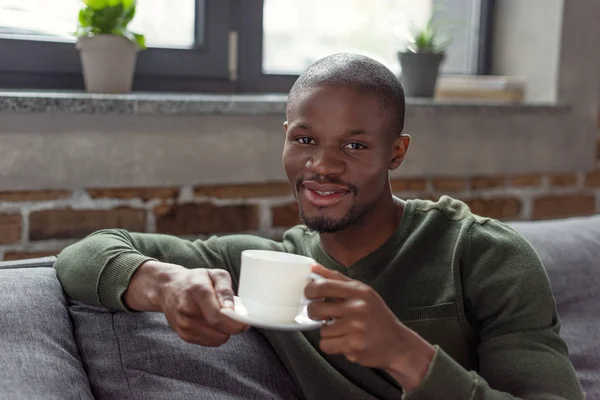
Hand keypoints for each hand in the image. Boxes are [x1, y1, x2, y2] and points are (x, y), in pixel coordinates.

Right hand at [126, 261, 248, 346]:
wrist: (167, 288)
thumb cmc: (196, 280)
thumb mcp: (215, 275)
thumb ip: (225, 291)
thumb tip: (232, 310)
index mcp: (198, 291)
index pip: (218, 317)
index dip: (235, 322)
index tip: (245, 321)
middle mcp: (188, 310)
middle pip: (219, 330)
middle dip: (233, 327)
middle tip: (236, 317)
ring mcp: (184, 325)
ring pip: (217, 339)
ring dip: (225, 331)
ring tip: (222, 317)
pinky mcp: (184, 335)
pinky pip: (210, 342)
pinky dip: (216, 335)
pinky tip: (213, 323)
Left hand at [305, 264, 435, 391]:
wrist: (398, 344)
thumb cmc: (377, 316)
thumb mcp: (363, 292)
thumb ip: (337, 279)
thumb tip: (313, 268)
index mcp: (358, 291)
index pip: (323, 286)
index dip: (309, 290)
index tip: (309, 295)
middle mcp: (357, 307)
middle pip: (316, 309)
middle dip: (314, 313)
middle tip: (323, 316)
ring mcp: (356, 327)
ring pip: (321, 330)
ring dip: (329, 332)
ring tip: (344, 331)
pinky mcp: (353, 346)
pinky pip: (326, 344)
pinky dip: (332, 345)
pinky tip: (345, 342)